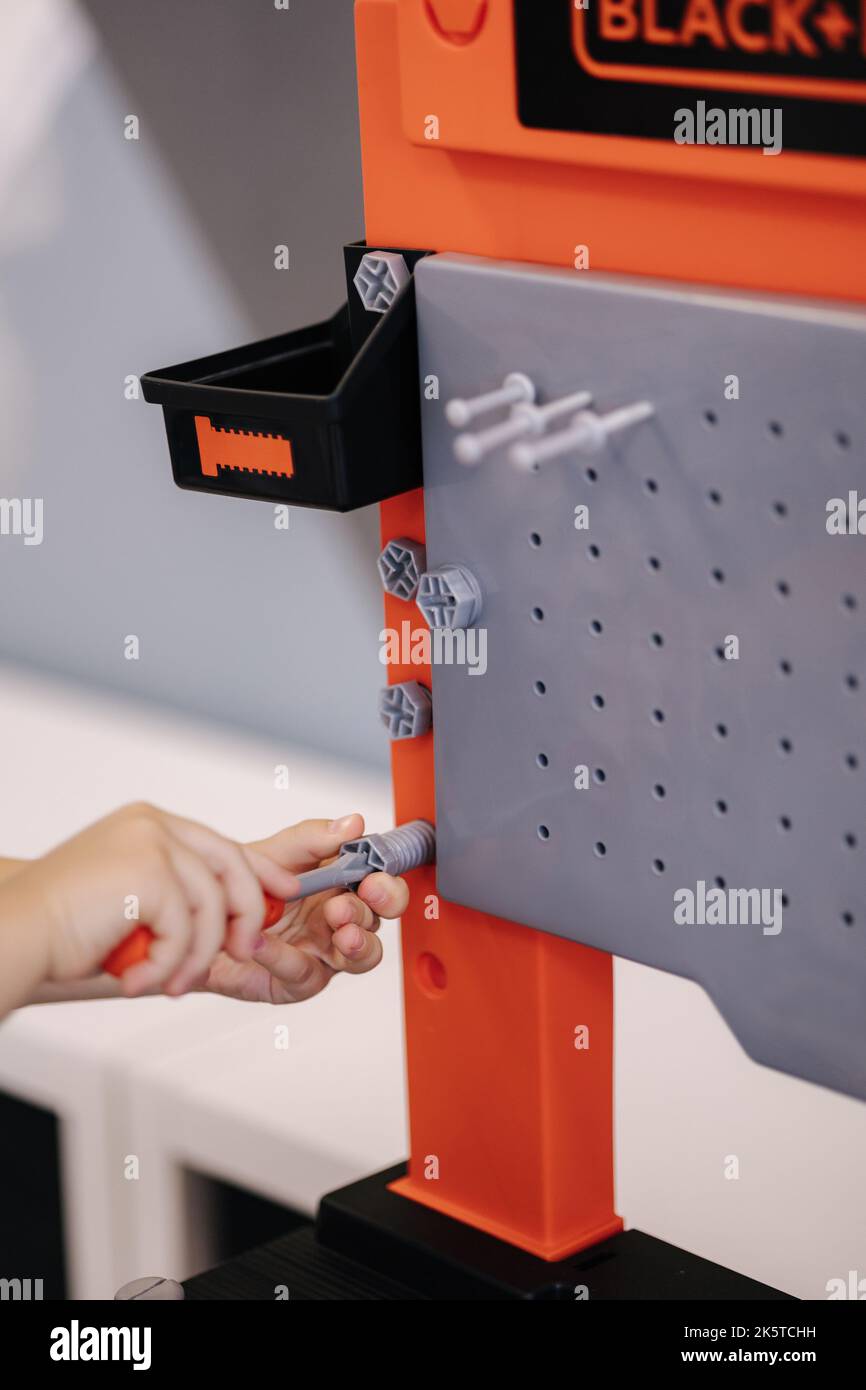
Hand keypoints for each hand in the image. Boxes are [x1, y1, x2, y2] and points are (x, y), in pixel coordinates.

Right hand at [21, 803, 299, 996]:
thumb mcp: (130, 900)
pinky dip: (168, 966)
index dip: (258, 872)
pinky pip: (188, 931)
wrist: (14, 934)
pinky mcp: (150, 873)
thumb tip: (231, 920)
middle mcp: (153, 825)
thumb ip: (176, 895)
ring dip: (196, 957)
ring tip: (168, 984)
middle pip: (231, 866)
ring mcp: (153, 844)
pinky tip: (138, 980)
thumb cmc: (62, 928)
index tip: (282, 896)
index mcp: (148, 824)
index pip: (221, 844)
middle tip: (244, 952)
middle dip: (246, 914)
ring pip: (212, 908)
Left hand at [202, 814, 407, 1003]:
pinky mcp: (299, 980)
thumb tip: (353, 823)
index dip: (386, 883)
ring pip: (363, 956)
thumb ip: (313, 838)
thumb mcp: (277, 851)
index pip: (381, 883)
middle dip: (377, 910)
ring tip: (340, 930)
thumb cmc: (243, 883)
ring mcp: (324, 952)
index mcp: (341, 885)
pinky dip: (284, 957)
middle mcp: (339, 919)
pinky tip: (264, 942)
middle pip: (379, 919)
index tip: (374, 876)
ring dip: (357, 941)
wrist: (202, 914)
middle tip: (357, 899)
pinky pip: (304, 972)